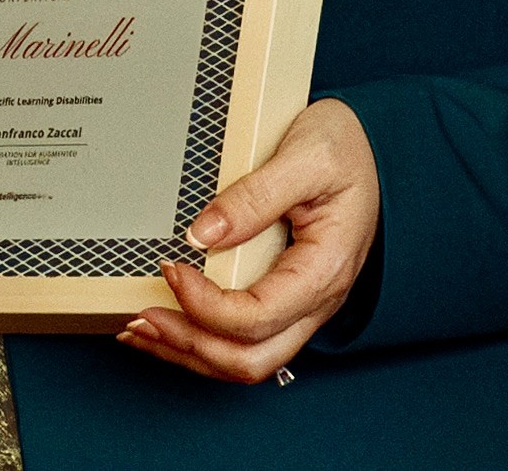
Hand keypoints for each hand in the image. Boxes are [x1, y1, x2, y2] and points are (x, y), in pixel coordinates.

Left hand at [119, 97, 379, 383]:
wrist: (368, 145)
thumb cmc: (345, 148)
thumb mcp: (306, 156)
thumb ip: (256, 196)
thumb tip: (202, 235)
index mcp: (325, 269)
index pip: (258, 317)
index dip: (206, 305)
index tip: (170, 268)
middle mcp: (317, 301)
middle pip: (250, 358)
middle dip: (190, 345)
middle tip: (142, 318)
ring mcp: (302, 305)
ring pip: (246, 361)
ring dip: (190, 354)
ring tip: (140, 332)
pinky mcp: (286, 299)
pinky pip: (246, 340)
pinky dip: (202, 342)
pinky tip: (169, 328)